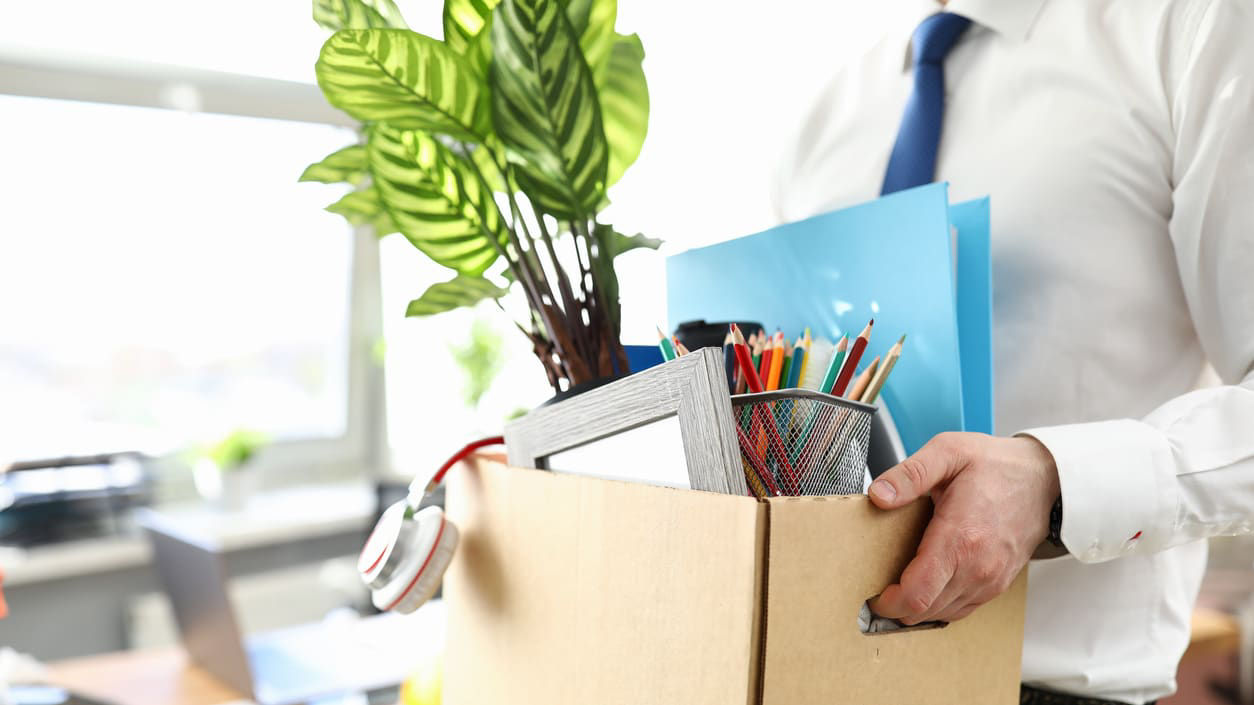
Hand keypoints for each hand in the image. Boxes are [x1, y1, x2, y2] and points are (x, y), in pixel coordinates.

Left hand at [867, 432, 1059, 624]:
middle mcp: (978, 567)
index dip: (888, 601)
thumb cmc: (996, 465)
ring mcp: (990, 579)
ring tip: (898, 586)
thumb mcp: (949, 452)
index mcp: (960, 537)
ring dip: (916, 607)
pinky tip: (926, 585)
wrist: (1044, 479)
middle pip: (925, 610)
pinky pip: (961, 608)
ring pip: (942, 613)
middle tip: (878, 588)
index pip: (917, 593)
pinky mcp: (997, 584)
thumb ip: (910, 474)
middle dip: (896, 606)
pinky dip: (938, 604)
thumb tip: (879, 494)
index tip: (873, 592)